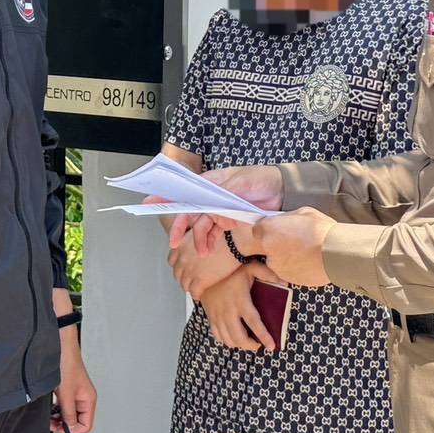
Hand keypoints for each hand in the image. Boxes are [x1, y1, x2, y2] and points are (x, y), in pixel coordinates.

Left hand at [54, 343, 96, 432]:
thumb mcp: (66, 395)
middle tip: (53, 425)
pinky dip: (57, 409)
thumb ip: (68, 413)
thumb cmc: (67, 366)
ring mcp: (76, 395)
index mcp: (89, 400)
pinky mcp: (69, 391)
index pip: (86, 425)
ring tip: (50, 417)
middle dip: (64, 424)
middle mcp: (84, 398)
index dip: (73, 430)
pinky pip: (64, 406)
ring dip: (60, 417)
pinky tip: (51, 408)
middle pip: (77, 421)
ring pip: (70, 414)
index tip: (62, 430)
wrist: (62, 350)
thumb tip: (70, 428)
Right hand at [167, 165, 285, 254]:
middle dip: (180, 227)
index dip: (167, 197)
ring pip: (203, 226)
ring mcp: (221, 209)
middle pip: (191, 212)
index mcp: (211, 182)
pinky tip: (208, 250)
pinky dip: (211, 241)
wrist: (283, 191)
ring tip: (202, 252)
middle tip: (173, 242)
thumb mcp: (242, 181)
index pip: (186, 190)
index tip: (150, 202)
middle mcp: (213, 196)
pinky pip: (216, 232)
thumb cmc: (261, 179)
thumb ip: (225, 194)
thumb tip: (213, 209)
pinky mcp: (230, 221)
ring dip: (200, 239)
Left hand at [167, 232, 240, 300]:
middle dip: (184, 277)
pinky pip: (194, 293)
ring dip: (190, 287)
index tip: (184, 268)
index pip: (172, 260)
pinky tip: (202, 294)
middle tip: (191, 279)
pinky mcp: (199, 281)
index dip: (178, 265)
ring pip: (185, 285)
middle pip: (177, 274)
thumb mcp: (201, 234)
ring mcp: (189, 271)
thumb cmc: (223, 235)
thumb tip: (193, 250)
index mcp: (181, 245)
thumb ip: (192, 243)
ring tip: (197, 288)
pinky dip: (197, 295)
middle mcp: (182, 258)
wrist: (235, 241)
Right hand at [199, 262, 282, 352]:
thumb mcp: (250, 267)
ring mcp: (218, 316)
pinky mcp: (210, 317)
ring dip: (240, 345)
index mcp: (240, 301)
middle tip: (259, 344)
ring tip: (248, 342)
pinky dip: (227, 341)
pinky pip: (218, 336)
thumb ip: (267, 274)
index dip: (263, 336)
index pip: (254, 323)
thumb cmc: (231, 269)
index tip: (272, 347)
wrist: (206, 270)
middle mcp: (228, 311)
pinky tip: (234, 338)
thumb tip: (285, 283)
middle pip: (239, 337)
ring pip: (228, 340)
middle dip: (251, 346)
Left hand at [251, 208, 336, 287]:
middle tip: (293, 240)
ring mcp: (276, 265)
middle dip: (276, 243)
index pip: (257, 229)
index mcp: (269, 229)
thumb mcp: (303, 213)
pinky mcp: (287, 278)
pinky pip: (286, 271)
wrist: (334, 254)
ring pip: (276, 260)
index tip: (276, 229)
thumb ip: (287, 218)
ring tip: (304, 252)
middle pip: (266, 246)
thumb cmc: (320, 230)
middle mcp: (268, 248)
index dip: (268, 229)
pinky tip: (307, 261)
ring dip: (285, 257)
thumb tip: (284, 221)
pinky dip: (293, 267)